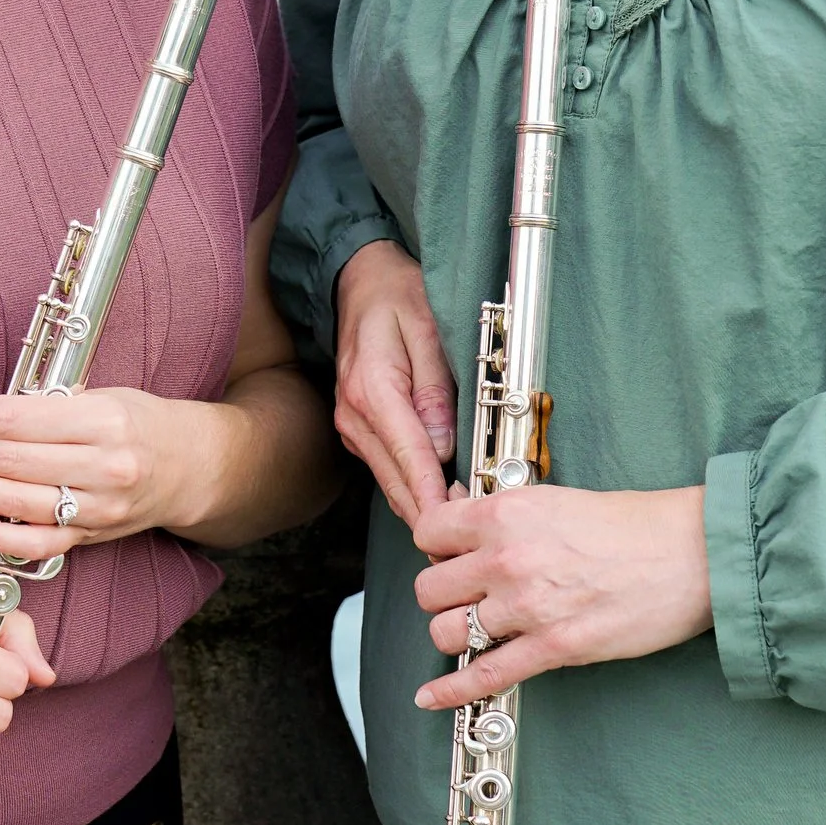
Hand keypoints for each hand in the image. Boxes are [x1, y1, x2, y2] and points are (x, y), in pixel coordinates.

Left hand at [0, 385, 243, 554]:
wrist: (189, 468)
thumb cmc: (138, 423)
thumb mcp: (104, 395)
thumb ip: (49, 404)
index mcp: (106, 421)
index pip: (22, 419)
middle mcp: (104, 467)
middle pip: (9, 462)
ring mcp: (97, 508)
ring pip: (14, 503)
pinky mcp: (90, 538)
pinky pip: (33, 543)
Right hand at [334, 240, 457, 525]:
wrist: (360, 283)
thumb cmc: (399, 298)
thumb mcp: (428, 329)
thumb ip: (435, 389)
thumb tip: (444, 447)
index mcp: (372, 390)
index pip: (410, 457)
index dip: (435, 496)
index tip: (455, 525)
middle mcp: (355, 416)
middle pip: (398, 482)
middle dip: (433, 514)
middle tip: (471, 541)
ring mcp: (354, 428)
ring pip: (392, 483)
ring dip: (424, 505)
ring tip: (464, 528)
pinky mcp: (361, 432)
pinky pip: (390, 469)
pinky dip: (415, 487)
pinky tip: (443, 500)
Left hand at [410, 481, 711, 707]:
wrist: (692, 553)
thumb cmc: (636, 524)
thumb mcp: (557, 498)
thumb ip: (506, 515)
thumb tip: (462, 520)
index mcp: (507, 513)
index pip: (429, 533)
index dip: (436, 547)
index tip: (449, 555)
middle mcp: (507, 558)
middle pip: (430, 589)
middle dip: (444, 596)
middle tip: (468, 596)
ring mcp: (527, 607)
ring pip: (447, 633)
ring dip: (457, 635)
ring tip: (477, 631)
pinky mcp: (553, 647)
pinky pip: (484, 675)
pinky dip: (451, 691)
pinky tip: (430, 698)